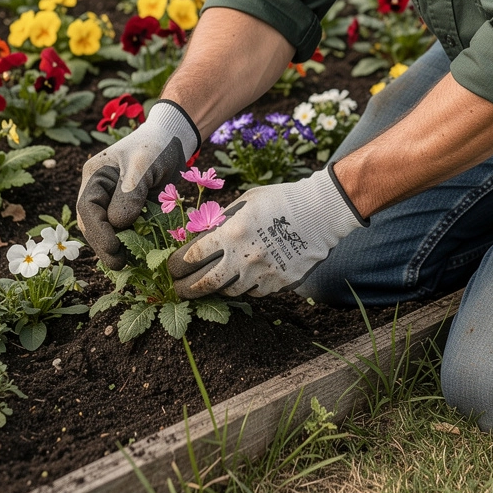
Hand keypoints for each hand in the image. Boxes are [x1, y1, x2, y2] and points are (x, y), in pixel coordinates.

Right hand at [77, 100, 198, 268]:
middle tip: (120, 264)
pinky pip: (123, 230)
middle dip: (104, 245)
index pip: (88, 208)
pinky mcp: (128, 209)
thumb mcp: (142, 165)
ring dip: (116, 247)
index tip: (114, 248)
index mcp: (94, 176)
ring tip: (129, 263)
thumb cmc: (156, 146)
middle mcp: (98, 190)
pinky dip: (129, 242)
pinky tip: (139, 254)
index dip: (98, 231)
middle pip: (92, 224)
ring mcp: (111, 201)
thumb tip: (118, 225)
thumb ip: (130, 194)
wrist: (174, 139)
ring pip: (106, 230)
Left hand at [167, 167, 367, 297]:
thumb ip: (222, 221)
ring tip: (210, 281)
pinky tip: (243, 276)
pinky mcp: (278, 284)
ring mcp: (262, 274)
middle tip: (177, 289)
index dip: (177, 265)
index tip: (171, 268)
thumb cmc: (280, 200)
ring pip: (228, 292)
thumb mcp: (246, 202)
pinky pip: (253, 292)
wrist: (320, 213)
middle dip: (185, 289)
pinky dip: (245, 286)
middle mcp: (243, 257)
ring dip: (216, 288)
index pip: (192, 256)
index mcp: (231, 233)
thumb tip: (200, 236)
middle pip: (204, 283)